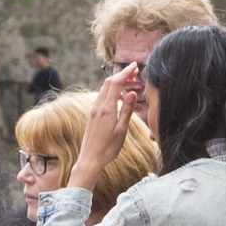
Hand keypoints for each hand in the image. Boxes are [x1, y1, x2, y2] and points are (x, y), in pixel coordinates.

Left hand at [74, 61, 142, 183]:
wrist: (90, 159)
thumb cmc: (108, 147)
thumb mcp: (122, 130)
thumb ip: (126, 110)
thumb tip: (132, 93)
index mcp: (107, 109)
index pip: (116, 83)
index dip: (126, 72)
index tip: (135, 65)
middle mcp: (98, 106)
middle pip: (109, 83)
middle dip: (121, 74)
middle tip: (134, 72)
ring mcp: (94, 110)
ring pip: (104, 89)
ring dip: (116, 82)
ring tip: (129, 82)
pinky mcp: (92, 115)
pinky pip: (102, 97)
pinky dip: (111, 91)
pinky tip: (118, 96)